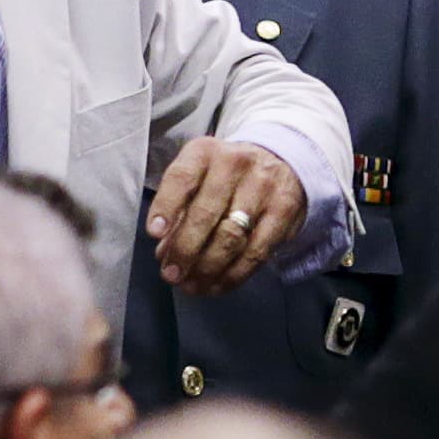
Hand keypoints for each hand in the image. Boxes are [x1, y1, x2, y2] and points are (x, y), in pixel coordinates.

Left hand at [147, 138, 304, 294]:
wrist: (281, 162)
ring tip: (191, 285)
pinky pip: (256, 252)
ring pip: (231, 237)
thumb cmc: (226, 176)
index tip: (154, 233)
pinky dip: (233, 275)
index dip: (166, 206)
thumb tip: (165, 252)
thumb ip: (179, 209)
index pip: (181, 178)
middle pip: (206, 213)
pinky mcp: (284, 212)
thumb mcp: (199, 176)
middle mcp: (235, 164)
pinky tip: (217, 285)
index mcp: (205, 152)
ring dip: (207, 268)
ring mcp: (263, 188)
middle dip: (185, 250)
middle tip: (171, 274)